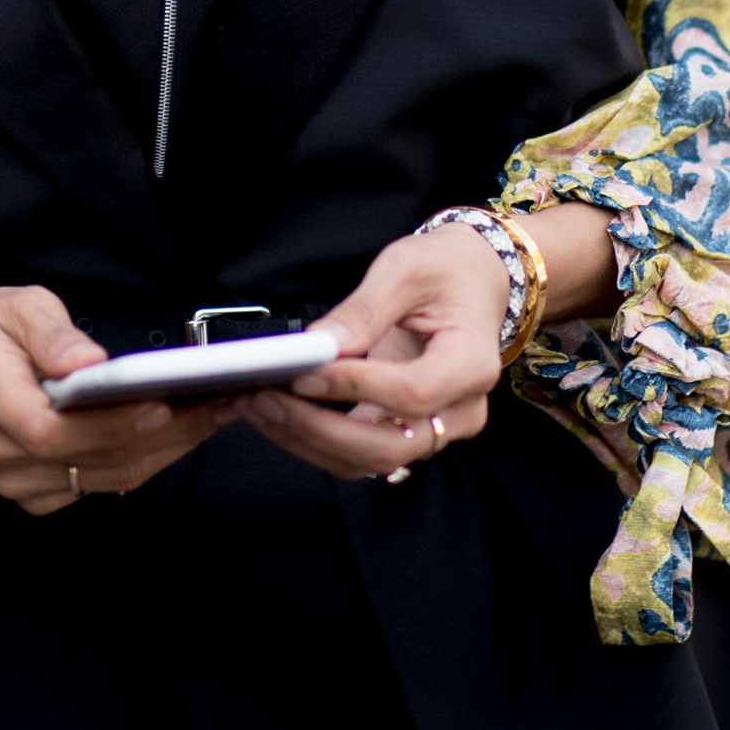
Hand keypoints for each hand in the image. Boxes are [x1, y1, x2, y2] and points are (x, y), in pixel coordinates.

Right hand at [0, 280, 226, 515]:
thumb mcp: (15, 305)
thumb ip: (51, 333)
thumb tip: (88, 361)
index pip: (56, 431)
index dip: (114, 424)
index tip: (164, 403)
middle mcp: (1, 452)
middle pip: (94, 461)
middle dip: (166, 435)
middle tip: (217, 404)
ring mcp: (15, 480)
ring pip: (105, 479)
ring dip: (164, 452)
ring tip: (210, 416)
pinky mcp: (32, 491)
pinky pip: (95, 486)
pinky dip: (139, 463)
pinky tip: (172, 436)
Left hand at [239, 202, 615, 482]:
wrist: (473, 281)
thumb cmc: (446, 270)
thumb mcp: (406, 269)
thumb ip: (364, 310)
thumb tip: (318, 346)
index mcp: (471, 364)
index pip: (411, 393)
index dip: (352, 388)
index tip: (301, 373)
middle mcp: (461, 410)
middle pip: (388, 446)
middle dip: (317, 428)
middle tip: (263, 397)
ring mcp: (436, 428)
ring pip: (368, 460)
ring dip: (307, 440)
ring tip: (256, 404)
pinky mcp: (407, 431)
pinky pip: (360, 452)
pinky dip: (315, 439)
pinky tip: (278, 413)